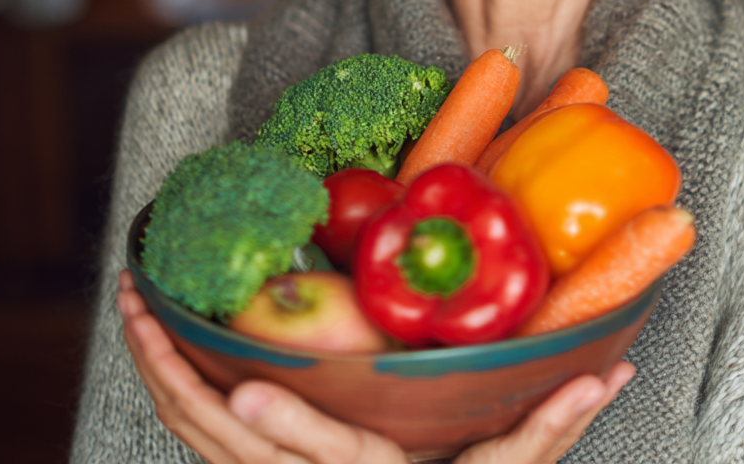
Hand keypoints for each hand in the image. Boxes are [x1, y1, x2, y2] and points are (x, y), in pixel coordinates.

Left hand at [118, 270, 634, 463]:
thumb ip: (551, 427)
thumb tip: (611, 371)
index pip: (333, 462)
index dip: (291, 430)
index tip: (247, 384)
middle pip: (224, 444)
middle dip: (172, 370)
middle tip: (138, 296)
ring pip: (193, 438)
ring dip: (156, 370)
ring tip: (132, 300)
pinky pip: (194, 437)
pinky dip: (168, 389)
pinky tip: (156, 341)